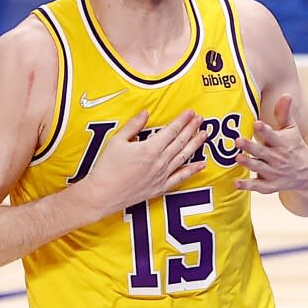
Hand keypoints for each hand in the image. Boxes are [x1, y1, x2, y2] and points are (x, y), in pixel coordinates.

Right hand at [84, 109, 206, 214]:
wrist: (103, 194)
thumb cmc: (107, 168)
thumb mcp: (117, 141)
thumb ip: (134, 126)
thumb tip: (145, 113)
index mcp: (150, 148)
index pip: (171, 130)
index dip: (182, 120)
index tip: (190, 112)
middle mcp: (159, 162)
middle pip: (180, 142)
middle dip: (192, 129)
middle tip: (200, 119)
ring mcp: (162, 175)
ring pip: (183, 157)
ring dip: (195, 144)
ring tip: (204, 134)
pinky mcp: (160, 187)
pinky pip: (180, 178)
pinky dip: (192, 171)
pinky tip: (202, 164)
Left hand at [233, 94, 307, 193]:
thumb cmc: (295, 146)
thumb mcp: (292, 129)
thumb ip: (284, 113)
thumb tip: (286, 95)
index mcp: (283, 143)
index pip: (273, 135)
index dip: (265, 130)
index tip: (256, 124)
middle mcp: (278, 158)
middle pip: (263, 152)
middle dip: (251, 147)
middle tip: (238, 141)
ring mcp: (274, 173)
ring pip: (259, 168)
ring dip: (248, 164)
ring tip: (237, 158)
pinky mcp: (270, 185)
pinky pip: (258, 186)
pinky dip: (247, 186)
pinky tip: (235, 183)